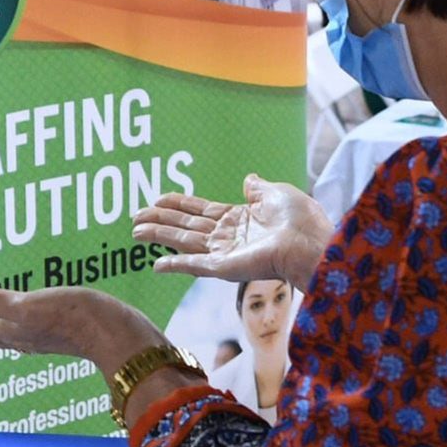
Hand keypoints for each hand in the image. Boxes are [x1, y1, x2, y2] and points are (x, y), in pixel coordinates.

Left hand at [0, 286, 165, 380]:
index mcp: (10, 330)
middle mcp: (21, 337)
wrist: (120, 335)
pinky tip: (16, 327)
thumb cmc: (77, 319)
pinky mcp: (59, 331)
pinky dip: (8, 329)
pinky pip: (22, 331)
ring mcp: (40, 336)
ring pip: (1, 336)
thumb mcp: (29, 306)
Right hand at [131, 173, 333, 288]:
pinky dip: (174, 265)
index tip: (157, 199)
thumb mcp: (277, 193)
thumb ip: (258, 189)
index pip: (202, 210)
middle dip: (160, 220)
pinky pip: (194, 265)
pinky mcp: (225, 267)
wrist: (312, 242)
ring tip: (135, 231)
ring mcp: (225, 253)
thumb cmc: (301, 219)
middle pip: (186, 225)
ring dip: (159, 236)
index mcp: (240, 219)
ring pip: (184, 241)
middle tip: (135, 216)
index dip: (178, 204)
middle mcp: (229, 237)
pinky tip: (155, 265)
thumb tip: (248, 179)